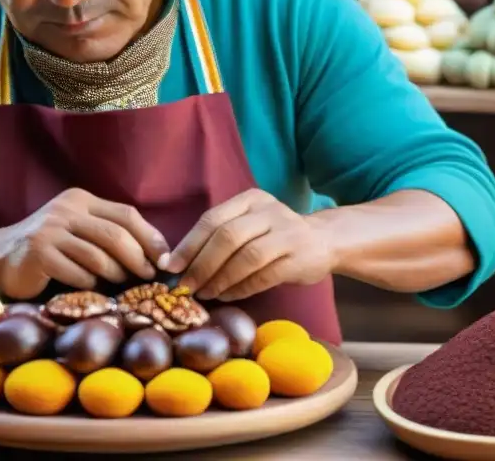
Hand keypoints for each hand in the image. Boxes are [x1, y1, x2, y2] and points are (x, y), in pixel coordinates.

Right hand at [1, 188, 169, 299]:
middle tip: (148, 276)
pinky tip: (91, 289)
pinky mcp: (39, 254)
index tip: (165, 258)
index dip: (150, 236)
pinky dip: (90, 285)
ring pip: (99, 256)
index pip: (126, 214)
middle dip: (138, 258)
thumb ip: (106, 232)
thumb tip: (153, 254)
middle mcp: (66, 210)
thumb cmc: (48, 248)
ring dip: (116, 274)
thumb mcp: (76, 228)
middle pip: (116, 235)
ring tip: (120, 284)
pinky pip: (78, 274)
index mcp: (81, 200)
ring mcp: (51, 231)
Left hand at [162, 189, 333, 301]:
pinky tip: (227, 296)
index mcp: (250, 199)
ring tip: (205, 293)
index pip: (212, 219)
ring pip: (246, 257)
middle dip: (201, 264)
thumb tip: (179, 264)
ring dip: (220, 279)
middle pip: (227, 237)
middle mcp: (269, 211)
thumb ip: (220, 236)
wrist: (324, 240)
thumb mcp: (250, 224)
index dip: (188, 244)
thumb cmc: (275, 235)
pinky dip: (241, 288)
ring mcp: (287, 233)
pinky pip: (264, 276)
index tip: (170, 266)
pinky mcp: (299, 257)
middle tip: (186, 286)